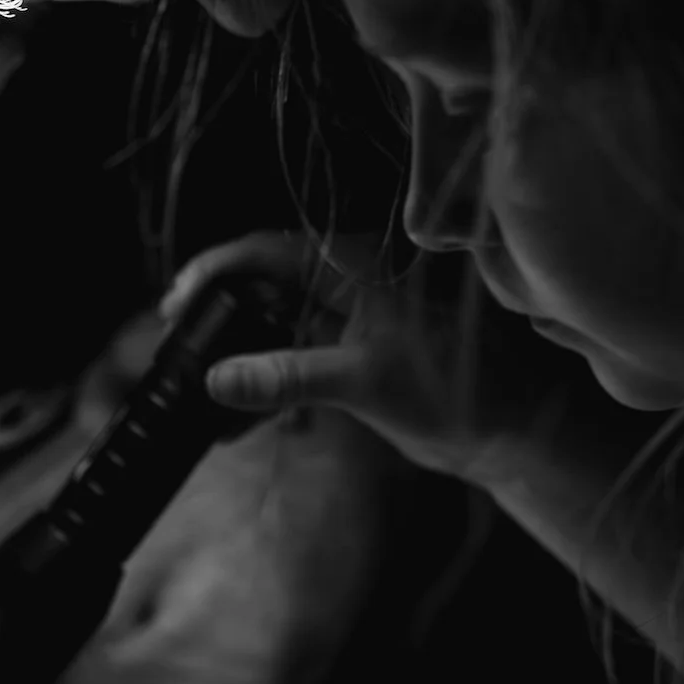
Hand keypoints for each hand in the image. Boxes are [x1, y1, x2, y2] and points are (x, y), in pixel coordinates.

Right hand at [162, 231, 593, 487]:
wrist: (507, 433)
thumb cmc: (456, 391)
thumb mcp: (364, 381)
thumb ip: (287, 377)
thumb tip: (218, 380)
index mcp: (357, 267)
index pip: (268, 250)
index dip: (216, 269)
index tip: (176, 301)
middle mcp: (348, 285)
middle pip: (262, 288)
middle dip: (218, 320)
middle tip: (176, 348)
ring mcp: (347, 324)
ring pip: (272, 332)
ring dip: (237, 365)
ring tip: (199, 400)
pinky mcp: (349, 360)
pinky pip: (291, 366)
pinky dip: (263, 393)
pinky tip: (235, 427)